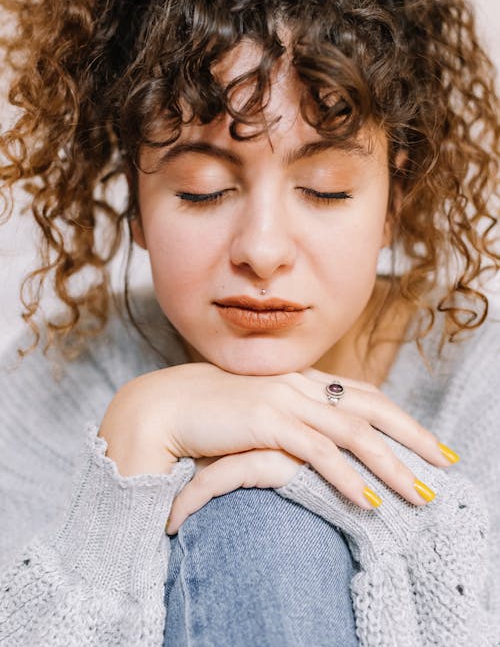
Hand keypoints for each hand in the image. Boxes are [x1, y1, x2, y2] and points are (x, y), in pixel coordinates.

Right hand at [98, 363, 454, 534]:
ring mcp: (285, 400)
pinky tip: (364, 499)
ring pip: (353, 432)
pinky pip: (317, 451)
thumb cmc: (212, 411)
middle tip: (444, 459)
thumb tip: (318, 438)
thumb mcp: (261, 408)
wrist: (167, 404)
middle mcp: (300, 384)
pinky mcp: (267, 422)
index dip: (398, 415)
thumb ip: (292, 415)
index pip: (363, 393)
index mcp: (302, 378)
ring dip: (390, 465)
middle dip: (413, 434)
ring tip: (416, 493)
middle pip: (371, 406)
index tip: (425, 439)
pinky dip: (345, 476)